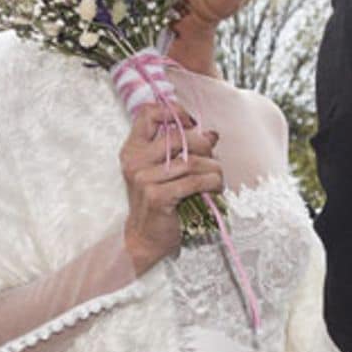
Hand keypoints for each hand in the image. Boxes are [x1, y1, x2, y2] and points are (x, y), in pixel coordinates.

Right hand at [120, 103, 222, 274]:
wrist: (145, 239)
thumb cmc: (159, 203)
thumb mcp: (167, 171)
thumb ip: (183, 149)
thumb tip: (211, 133)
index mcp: (133, 149)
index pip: (148, 114)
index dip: (174, 112)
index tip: (191, 124)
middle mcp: (135, 161)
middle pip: (177, 136)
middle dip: (203, 145)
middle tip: (212, 158)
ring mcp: (144, 179)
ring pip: (191, 161)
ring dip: (213, 168)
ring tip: (218, 178)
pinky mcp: (157, 196)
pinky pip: (194, 182)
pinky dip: (211, 183)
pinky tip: (215, 189)